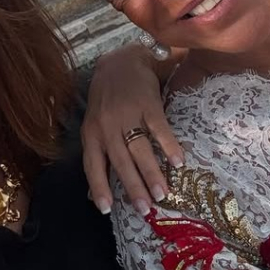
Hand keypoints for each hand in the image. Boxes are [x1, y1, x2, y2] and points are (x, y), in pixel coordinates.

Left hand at [81, 44, 183, 214]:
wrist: (121, 61)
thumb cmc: (107, 99)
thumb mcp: (94, 126)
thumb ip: (97, 156)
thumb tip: (94, 194)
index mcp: (91, 133)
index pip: (92, 165)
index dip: (98, 187)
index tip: (106, 209)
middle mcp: (107, 126)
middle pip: (120, 161)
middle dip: (132, 187)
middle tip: (145, 209)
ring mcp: (127, 114)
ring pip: (139, 148)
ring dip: (151, 172)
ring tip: (162, 193)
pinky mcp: (148, 103)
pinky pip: (159, 128)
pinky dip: (168, 146)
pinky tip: (178, 162)